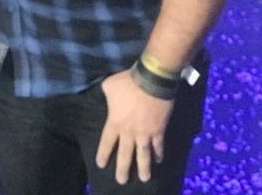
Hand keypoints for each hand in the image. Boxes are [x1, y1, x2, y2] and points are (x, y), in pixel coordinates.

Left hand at [96, 69, 173, 184]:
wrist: (152, 81)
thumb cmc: (128, 82)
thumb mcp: (109, 86)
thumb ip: (106, 95)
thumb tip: (106, 95)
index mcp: (114, 122)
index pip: (107, 143)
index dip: (104, 154)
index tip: (101, 165)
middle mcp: (129, 132)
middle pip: (125, 155)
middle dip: (123, 169)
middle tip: (122, 181)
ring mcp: (145, 133)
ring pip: (144, 156)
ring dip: (144, 168)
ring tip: (144, 178)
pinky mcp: (159, 131)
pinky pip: (159, 146)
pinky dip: (159, 154)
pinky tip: (159, 161)